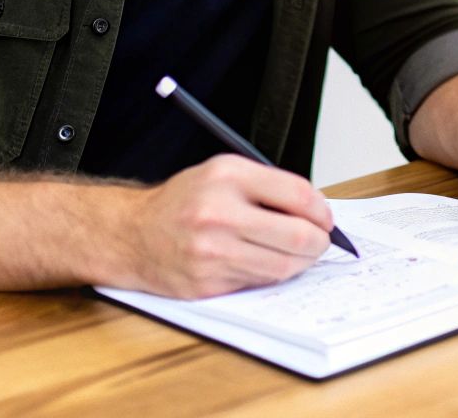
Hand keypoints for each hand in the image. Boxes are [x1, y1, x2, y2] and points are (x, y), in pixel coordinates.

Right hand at [119, 154, 336, 298]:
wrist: (132, 235)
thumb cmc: (183, 203)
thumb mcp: (223, 173)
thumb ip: (269, 185)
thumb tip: (318, 210)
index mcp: (227, 177)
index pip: (298, 194)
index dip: (322, 210)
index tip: (325, 218)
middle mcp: (217, 213)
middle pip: (297, 236)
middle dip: (319, 242)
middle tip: (321, 241)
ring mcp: (211, 253)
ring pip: (283, 266)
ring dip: (300, 262)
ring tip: (298, 253)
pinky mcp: (207, 283)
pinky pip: (259, 283)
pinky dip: (271, 274)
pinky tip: (265, 262)